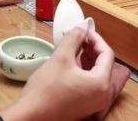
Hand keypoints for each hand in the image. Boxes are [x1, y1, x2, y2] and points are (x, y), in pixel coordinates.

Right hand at [1, 24, 127, 120]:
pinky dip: (83, 71)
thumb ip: (74, 38)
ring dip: (87, 59)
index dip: (96, 39)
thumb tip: (82, 26)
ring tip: (75, 47)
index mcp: (101, 83)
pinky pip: (90, 84)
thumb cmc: (46, 90)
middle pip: (103, 64)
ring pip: (96, 74)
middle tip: (80, 37)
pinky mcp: (84, 106)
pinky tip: (72, 63)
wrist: (31, 116)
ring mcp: (93, 103)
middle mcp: (102, 95)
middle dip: (92, 48)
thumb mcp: (61, 58)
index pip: (107, 54)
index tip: (85, 30)